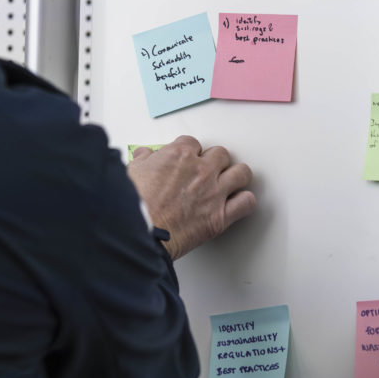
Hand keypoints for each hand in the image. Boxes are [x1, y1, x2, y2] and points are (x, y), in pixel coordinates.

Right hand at [127, 136, 254, 260]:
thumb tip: (145, 155)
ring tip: (230, 183)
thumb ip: (143, 161)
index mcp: (179, 155)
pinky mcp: (220, 217)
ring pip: (242, 173)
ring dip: (236, 177)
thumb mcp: (132, 173)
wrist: (137, 233)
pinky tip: (236, 204)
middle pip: (221, 155)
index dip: (191, 153)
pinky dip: (244, 203)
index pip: (194, 144)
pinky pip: (247, 203)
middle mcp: (201, 170)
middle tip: (208, 172)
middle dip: (215, 162)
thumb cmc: (133, 205)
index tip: (188, 161)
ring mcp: (213, 193)